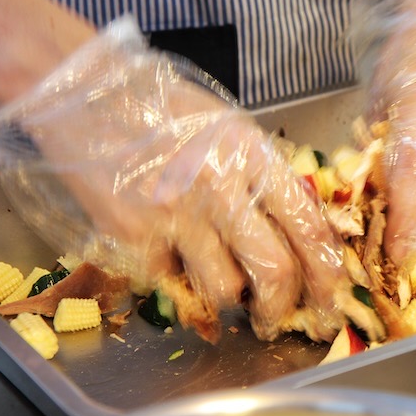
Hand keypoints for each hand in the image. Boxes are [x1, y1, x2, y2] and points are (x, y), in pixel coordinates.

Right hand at [0, 18, 350, 342]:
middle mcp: (221, 189)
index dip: (326, 273)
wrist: (86, 95)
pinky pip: (172, 282)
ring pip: (225, 289)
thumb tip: (293, 232)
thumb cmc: (160, 108)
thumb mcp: (228, 129)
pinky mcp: (135, 238)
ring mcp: (177, 217)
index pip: (309, 227)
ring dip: (230, 301)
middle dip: (282, 308)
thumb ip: (262, 177)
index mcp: (253, 157)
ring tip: (224, 292)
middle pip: (275, 271)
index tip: (330, 298)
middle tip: (277, 319)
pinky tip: (173, 263)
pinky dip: (179, 283)